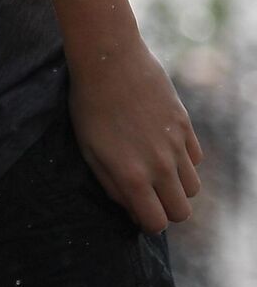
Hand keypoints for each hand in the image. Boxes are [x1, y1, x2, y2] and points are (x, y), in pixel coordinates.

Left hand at [67, 40, 203, 232]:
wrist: (110, 62)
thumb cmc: (90, 107)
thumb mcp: (89, 151)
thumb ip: (112, 185)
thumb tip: (132, 207)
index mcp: (132, 176)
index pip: (156, 223)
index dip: (147, 222)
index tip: (136, 210)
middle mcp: (161, 166)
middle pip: (181, 212)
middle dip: (164, 209)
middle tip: (146, 194)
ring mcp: (177, 146)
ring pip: (193, 188)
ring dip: (176, 187)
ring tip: (153, 171)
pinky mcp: (186, 127)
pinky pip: (196, 160)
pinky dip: (184, 162)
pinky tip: (162, 148)